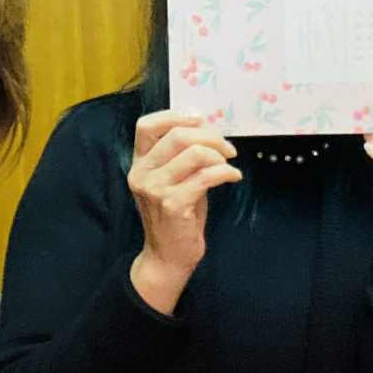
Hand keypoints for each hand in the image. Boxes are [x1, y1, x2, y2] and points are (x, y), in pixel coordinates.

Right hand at [128, 111, 239, 309]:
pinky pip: (206, 176)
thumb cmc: (175, 216)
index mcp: (139, 163)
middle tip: (227, 148)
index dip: (175, 116)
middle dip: (210, 136)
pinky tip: (233, 177)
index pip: (147, 125)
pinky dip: (226, 172)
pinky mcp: (172, 204)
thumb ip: (181, 155)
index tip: (201, 120)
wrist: (168, 256)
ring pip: (194, 153)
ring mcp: (154, 189)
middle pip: (177, 135)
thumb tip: (207, 128)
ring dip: (219, 155)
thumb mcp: (173, 179)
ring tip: (229, 164)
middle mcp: (141, 173)